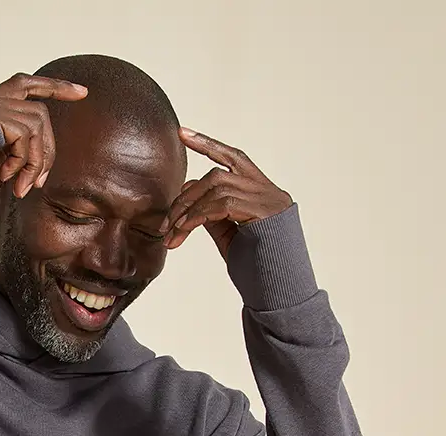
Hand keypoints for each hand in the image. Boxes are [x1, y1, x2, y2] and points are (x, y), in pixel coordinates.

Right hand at [0, 74, 88, 198]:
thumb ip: (8, 156)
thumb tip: (38, 170)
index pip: (24, 85)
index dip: (54, 86)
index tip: (81, 92)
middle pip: (38, 111)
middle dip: (48, 147)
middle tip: (40, 181)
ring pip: (37, 124)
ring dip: (35, 160)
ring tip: (22, 187)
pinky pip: (26, 136)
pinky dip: (23, 161)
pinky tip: (7, 179)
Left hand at [158, 127, 293, 259]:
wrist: (279, 291)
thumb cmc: (255, 269)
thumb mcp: (228, 236)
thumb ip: (213, 214)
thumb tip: (191, 198)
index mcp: (262, 192)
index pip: (233, 157)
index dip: (208, 144)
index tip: (182, 133)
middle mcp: (269, 191)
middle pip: (218, 175)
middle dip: (186, 196)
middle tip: (166, 222)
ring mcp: (269, 200)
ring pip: (216, 187)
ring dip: (187, 210)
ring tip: (172, 233)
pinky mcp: (265, 213)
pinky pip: (220, 205)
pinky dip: (195, 217)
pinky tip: (183, 232)